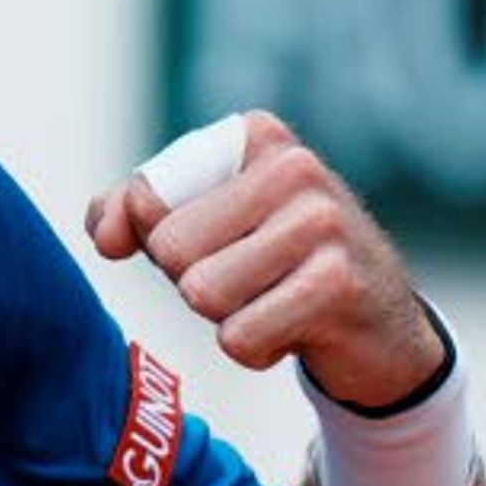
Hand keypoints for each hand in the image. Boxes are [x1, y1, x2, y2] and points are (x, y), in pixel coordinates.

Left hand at [84, 110, 445, 409]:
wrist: (379, 325)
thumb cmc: (270, 262)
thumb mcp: (201, 222)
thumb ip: (130, 212)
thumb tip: (105, 237)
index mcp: (254, 136)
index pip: (146, 198)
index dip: (160, 241)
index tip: (217, 244)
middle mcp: (293, 166)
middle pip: (171, 248)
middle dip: (195, 279)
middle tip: (251, 278)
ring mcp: (323, 223)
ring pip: (201, 293)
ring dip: (225, 316)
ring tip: (273, 299)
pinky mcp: (338, 286)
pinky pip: (238, 338)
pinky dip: (254, 349)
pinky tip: (295, 330)